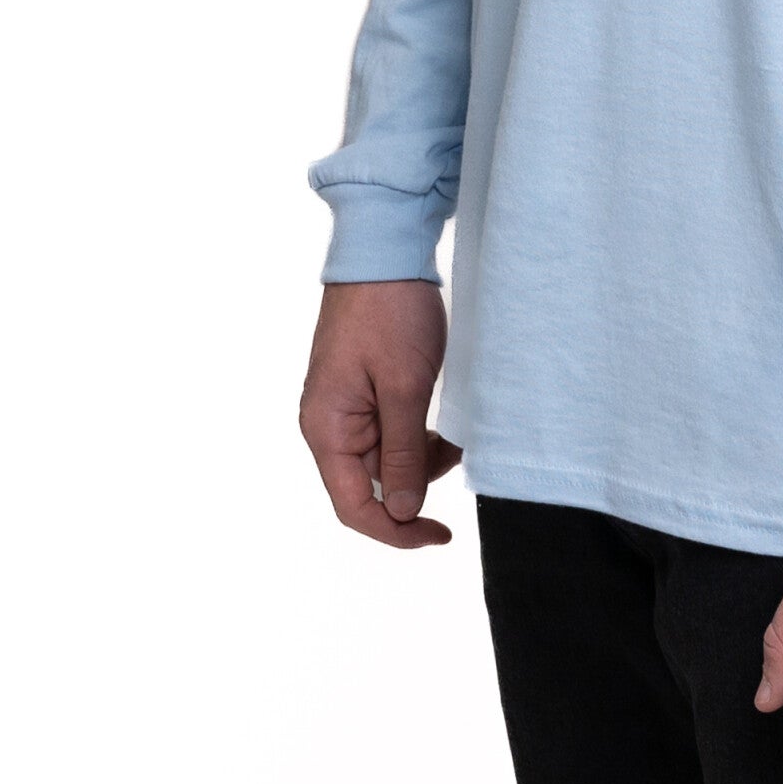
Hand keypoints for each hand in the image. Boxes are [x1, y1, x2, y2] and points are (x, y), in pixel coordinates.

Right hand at [299, 280, 461, 548]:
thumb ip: (403, 453)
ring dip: (421, 456)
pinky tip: (443, 420)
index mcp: (326, 428)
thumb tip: (403, 510)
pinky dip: (417, 434)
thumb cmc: (390, 312)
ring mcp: (345, 407)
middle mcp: (328, 424)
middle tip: (457, 457)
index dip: (396, 530)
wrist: (385, 250)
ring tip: (454, 432)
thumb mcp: (404, 386)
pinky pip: (389, 431)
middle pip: (371, 484)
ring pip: (385, 459)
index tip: (438, 534)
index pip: (354, 506)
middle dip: (417, 482)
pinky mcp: (364, 391)